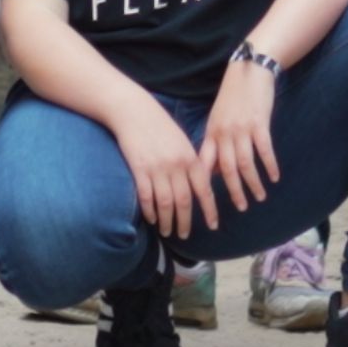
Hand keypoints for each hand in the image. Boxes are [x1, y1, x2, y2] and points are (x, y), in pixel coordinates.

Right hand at [114, 103, 217, 240]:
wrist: (134, 111)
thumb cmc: (159, 126)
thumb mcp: (182, 142)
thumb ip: (190, 162)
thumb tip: (199, 184)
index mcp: (190, 158)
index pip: (204, 189)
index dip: (209, 209)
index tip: (213, 225)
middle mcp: (176, 165)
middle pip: (184, 201)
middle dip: (185, 222)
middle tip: (185, 235)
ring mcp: (157, 168)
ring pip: (166, 203)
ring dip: (167, 221)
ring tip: (167, 231)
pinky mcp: (139, 169)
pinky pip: (147, 197)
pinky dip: (150, 210)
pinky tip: (152, 219)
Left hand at [199, 60, 280, 213]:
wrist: (249, 70)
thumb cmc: (233, 96)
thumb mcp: (217, 118)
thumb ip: (215, 144)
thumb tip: (214, 171)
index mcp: (211, 133)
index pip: (204, 166)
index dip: (205, 187)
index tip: (208, 205)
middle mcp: (223, 134)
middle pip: (226, 170)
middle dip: (233, 192)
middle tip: (241, 208)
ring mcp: (241, 129)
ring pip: (245, 164)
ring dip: (253, 183)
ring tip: (259, 197)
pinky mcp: (259, 123)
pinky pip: (264, 150)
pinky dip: (269, 166)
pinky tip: (274, 177)